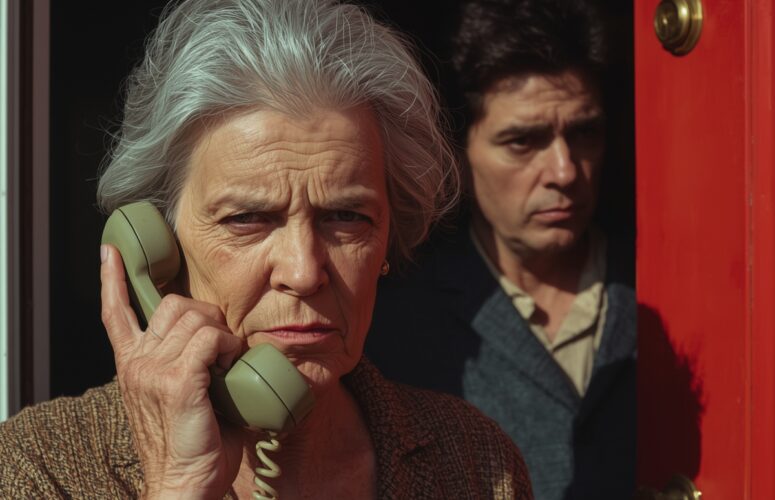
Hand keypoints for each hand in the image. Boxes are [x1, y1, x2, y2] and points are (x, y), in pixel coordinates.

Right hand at [100, 244, 244, 498]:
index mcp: (132, 365)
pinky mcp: (178, 382)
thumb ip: (185, 362)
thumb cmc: (191, 443)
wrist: (185, 484)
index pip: (115, 313)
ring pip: (195, 316)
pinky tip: (230, 365)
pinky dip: (228, 346)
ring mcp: (154, 370)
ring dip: (221, 332)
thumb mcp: (177, 395)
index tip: (111, 253)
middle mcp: (137, 363)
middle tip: (221, 344)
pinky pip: (211, 338)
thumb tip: (216, 341)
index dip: (112, 279)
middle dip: (204, 313)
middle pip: (172, 304)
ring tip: (227, 360)